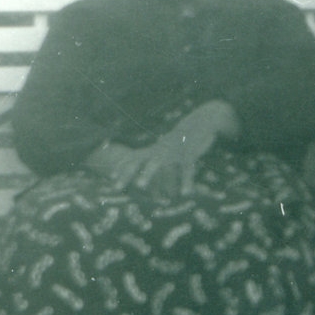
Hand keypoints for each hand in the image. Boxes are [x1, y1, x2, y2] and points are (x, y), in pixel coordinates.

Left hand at [88, 102, 241, 197]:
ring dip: (148, 173)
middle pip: (139, 161)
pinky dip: (186, 181)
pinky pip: (187, 169)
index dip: (122, 167)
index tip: (111, 178)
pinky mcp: (189, 154)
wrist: (202, 121)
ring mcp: (173, 151)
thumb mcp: (168, 147)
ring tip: (139, 186)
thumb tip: (150, 174)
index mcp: (154, 150)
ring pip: (158, 162)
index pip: (133, 158)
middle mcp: (159, 150)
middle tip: (116, 187)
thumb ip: (158, 158)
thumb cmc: (184, 139)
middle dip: (127, 174)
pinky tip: (185, 193)